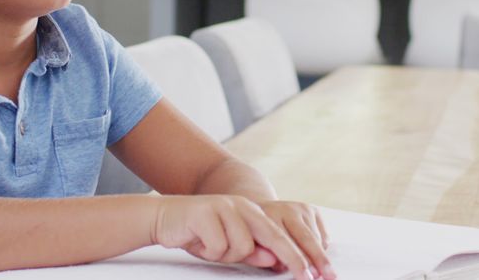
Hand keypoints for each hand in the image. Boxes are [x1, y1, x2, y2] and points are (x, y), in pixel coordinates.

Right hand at [153, 195, 315, 279]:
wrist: (165, 218)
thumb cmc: (199, 235)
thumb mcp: (228, 247)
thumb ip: (252, 251)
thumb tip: (274, 259)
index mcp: (251, 213)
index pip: (280, 236)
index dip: (298, 256)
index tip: (313, 276)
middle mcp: (243, 207)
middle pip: (273, 236)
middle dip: (292, 259)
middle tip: (306, 278)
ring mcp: (225, 207)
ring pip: (242, 246)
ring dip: (224, 255)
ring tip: (208, 246)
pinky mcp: (206, 212)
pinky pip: (218, 246)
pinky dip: (208, 251)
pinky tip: (198, 242)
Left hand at [258, 201, 334, 279]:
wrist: (261, 212)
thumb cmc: (256, 234)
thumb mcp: (253, 244)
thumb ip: (262, 256)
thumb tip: (282, 266)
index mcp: (267, 216)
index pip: (284, 242)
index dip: (295, 262)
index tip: (305, 277)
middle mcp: (286, 209)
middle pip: (307, 238)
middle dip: (318, 259)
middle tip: (328, 276)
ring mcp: (301, 208)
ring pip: (317, 238)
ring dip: (319, 257)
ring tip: (320, 272)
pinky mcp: (313, 210)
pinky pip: (323, 235)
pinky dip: (321, 248)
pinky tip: (313, 254)